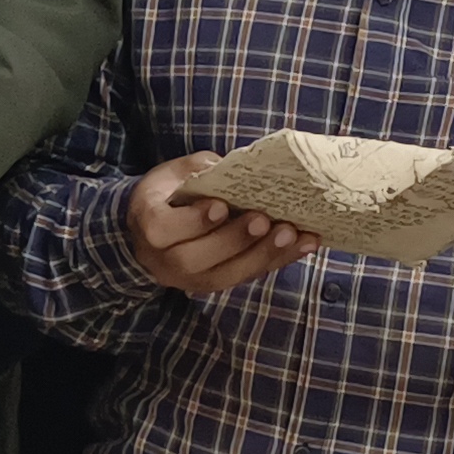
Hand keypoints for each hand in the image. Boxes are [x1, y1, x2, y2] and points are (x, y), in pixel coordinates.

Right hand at [125, 153, 316, 296]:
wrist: (154, 230)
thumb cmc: (168, 194)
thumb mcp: (175, 173)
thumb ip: (200, 171)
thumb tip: (238, 168)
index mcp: (148, 225)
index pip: (163, 230)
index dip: (194, 221)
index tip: (221, 207)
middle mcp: (164, 260)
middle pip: (196, 259)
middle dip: (235, 241)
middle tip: (265, 221)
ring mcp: (190, 279)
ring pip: (225, 276)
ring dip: (262, 255)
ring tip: (292, 234)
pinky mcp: (216, 285)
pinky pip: (247, 276)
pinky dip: (277, 260)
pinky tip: (304, 244)